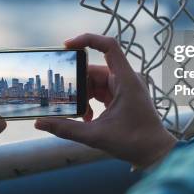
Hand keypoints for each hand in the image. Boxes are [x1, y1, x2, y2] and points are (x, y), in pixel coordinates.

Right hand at [34, 34, 175, 168]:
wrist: (154, 153)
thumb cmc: (134, 142)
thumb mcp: (96, 135)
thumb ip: (66, 128)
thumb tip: (39, 123)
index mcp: (125, 79)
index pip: (108, 46)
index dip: (87, 39)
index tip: (66, 46)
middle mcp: (126, 78)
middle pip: (94, 70)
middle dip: (78, 85)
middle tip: (64, 100)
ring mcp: (124, 87)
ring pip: (95, 82)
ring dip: (83, 97)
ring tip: (78, 115)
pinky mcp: (121, 96)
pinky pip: (100, 91)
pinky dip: (90, 102)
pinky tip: (86, 118)